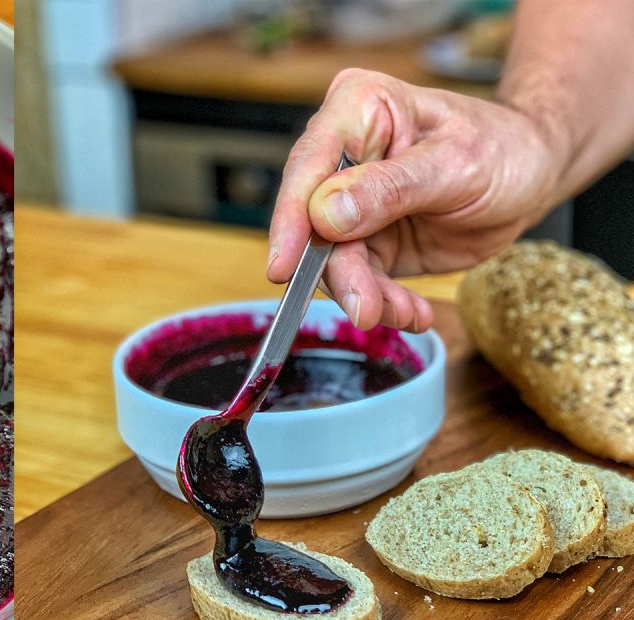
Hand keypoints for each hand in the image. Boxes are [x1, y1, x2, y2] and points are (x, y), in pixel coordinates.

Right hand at [267, 68, 560, 331]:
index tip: (284, 267)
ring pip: (334, 260)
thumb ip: (390, 188)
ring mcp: (350, 202)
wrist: (533, 173)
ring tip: (405, 313)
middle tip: (367, 309)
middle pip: (313, 223)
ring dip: (366, 295)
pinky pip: (360, 280)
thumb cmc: (502, 146)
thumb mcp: (456, 164)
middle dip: (340, 273)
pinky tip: (413, 312)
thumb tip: (324, 214)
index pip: (310, 166)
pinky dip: (385, 303)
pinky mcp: (365, 240)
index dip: (291, 219)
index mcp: (358, 109)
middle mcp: (343, 155)